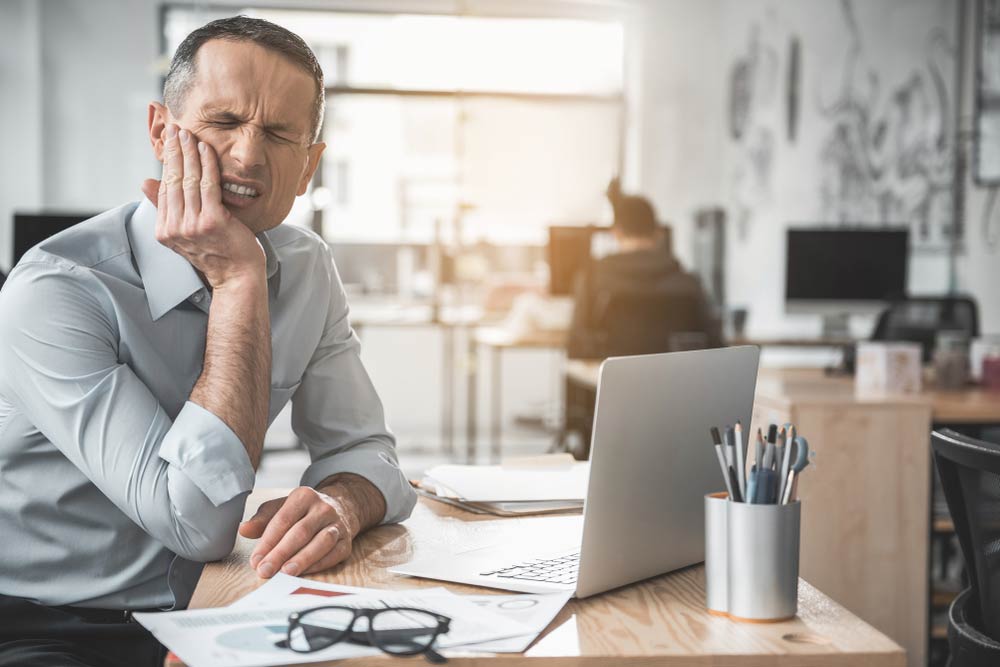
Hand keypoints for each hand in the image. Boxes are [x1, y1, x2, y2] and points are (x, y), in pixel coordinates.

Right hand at [140, 124, 263, 288]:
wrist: (237, 276)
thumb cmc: (217, 253)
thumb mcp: (185, 232)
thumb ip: (167, 208)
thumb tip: (145, 182)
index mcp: (165, 231)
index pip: (164, 188)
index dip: (166, 162)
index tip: (169, 141)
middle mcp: (175, 229)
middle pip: (172, 181)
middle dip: (174, 152)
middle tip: (175, 129)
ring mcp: (193, 226)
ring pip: (189, 180)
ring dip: (189, 153)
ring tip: (189, 134)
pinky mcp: (213, 221)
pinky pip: (208, 186)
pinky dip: (207, 165)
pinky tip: (206, 149)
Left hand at [239, 486, 357, 577]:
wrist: (340, 508)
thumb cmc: (303, 512)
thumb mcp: (281, 508)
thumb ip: (262, 519)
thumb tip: (244, 529)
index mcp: (304, 496)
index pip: (283, 519)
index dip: (268, 541)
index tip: (255, 560)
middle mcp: (323, 508)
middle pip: (301, 532)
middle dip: (281, 553)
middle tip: (265, 570)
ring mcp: (337, 524)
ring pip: (321, 542)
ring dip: (302, 559)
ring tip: (286, 573)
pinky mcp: (346, 541)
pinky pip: (333, 554)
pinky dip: (318, 565)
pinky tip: (304, 573)